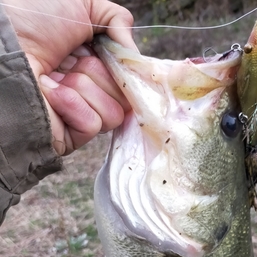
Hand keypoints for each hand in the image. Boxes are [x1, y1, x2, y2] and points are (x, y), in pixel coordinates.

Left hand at [4, 0, 136, 153]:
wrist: (1, 42)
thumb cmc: (32, 18)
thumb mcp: (83, 4)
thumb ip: (117, 22)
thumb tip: (135, 57)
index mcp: (94, 62)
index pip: (129, 79)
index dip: (126, 70)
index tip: (117, 59)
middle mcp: (89, 90)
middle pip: (125, 98)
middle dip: (102, 74)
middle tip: (74, 61)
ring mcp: (79, 114)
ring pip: (114, 114)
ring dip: (86, 88)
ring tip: (57, 75)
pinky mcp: (69, 135)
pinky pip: (92, 125)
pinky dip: (72, 105)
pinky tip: (50, 92)